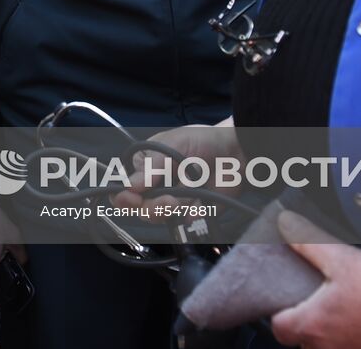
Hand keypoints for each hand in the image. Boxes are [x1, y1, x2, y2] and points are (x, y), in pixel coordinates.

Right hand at [111, 121, 241, 218]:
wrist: (237, 151)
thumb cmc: (202, 140)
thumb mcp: (173, 144)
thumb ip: (152, 166)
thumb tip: (130, 185)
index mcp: (145, 166)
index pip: (123, 188)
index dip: (123, 197)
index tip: (132, 199)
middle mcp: (155, 186)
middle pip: (140, 208)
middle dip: (151, 208)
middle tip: (167, 201)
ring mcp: (173, 200)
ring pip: (160, 217)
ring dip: (170, 210)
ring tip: (183, 199)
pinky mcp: (192, 211)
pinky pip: (185, 220)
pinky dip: (192, 213)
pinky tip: (200, 201)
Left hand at [270, 211, 360, 348]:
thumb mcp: (342, 258)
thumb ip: (309, 243)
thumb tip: (286, 225)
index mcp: (313, 327)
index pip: (279, 329)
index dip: (282, 312)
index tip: (291, 297)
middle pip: (305, 342)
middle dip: (309, 323)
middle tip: (321, 299)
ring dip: (335, 333)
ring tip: (348, 308)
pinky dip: (358, 339)